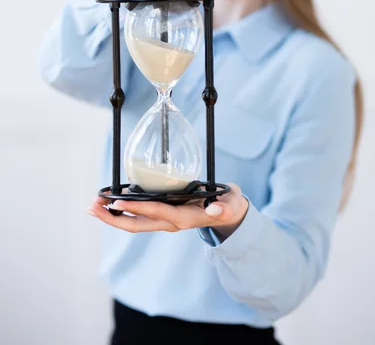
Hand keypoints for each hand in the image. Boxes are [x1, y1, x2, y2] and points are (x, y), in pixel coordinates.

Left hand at [87, 183, 248, 239]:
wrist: (228, 215)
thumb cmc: (228, 205)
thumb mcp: (230, 204)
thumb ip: (224, 207)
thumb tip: (217, 210)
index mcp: (185, 218)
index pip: (157, 213)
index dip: (136, 208)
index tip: (117, 202)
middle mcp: (171, 223)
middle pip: (136, 224)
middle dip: (113, 217)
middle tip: (92, 206)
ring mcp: (164, 222)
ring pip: (133, 223)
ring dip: (112, 216)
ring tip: (93, 205)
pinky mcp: (162, 217)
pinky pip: (137, 218)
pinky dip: (121, 211)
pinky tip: (109, 202)